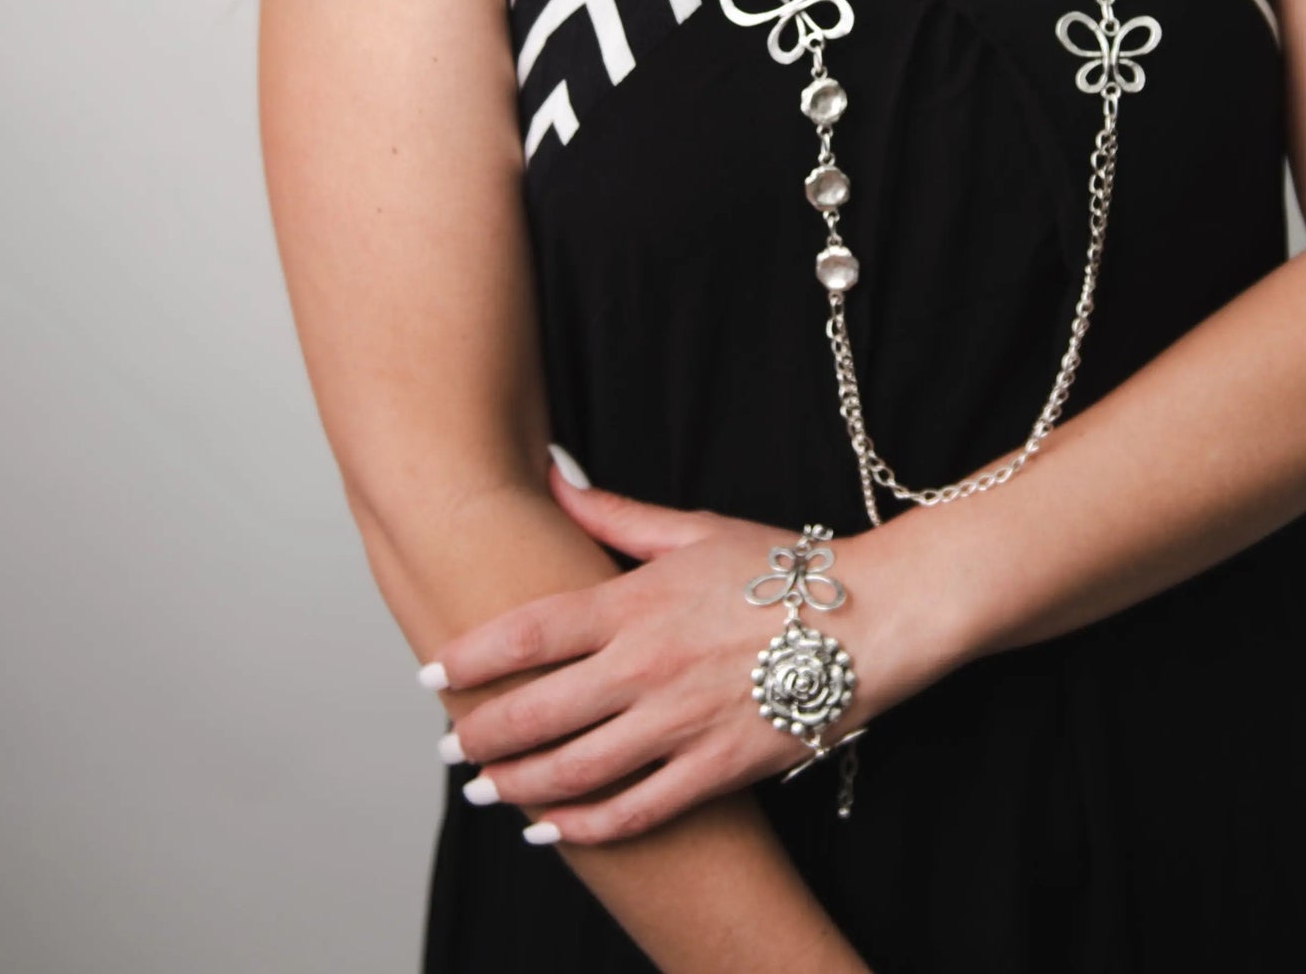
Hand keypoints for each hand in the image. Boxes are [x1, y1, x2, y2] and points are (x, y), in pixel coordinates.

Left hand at [426, 466, 935, 845]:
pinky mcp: (716, 768)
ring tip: (486, 791)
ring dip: (517, 786)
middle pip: (535, 713)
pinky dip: (585, 828)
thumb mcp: (696, 528)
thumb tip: (554, 473)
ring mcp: (680, 723)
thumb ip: (615, 512)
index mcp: (636, 603)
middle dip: (479, 735)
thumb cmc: (785, 568)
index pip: (527, 633)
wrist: (872, 617)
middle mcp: (647, 666)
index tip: (432, 673)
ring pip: (574, 770)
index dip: (469, 657)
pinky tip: (553, 831)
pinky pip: (635, 810)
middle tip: (448, 747)